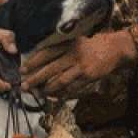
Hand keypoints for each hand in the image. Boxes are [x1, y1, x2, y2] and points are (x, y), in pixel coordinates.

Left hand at [21, 30, 136, 97]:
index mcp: (68, 43)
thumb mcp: (75, 42)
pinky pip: (73, 87)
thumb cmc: (91, 46)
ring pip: (61, 80)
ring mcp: (82, 66)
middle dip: (36, 79)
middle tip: (25, 86)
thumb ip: (61, 50)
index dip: (33, 62)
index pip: (46, 53)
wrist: (114, 49)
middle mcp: (74, 54)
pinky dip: (63, 92)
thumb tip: (41, 63)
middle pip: (51, 69)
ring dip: (49, 88)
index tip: (23, 70)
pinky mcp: (89, 76)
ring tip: (40, 93)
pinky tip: (56, 95)